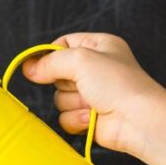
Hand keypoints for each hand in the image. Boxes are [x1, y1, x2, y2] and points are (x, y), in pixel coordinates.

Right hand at [21, 32, 165, 164]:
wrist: (136, 120)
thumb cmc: (118, 85)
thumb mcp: (81, 60)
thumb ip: (51, 62)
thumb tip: (28, 67)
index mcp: (99, 47)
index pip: (63, 44)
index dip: (49, 54)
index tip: (36, 65)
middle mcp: (94, 69)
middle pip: (57, 74)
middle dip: (65, 83)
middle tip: (83, 85)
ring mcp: (91, 94)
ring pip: (59, 99)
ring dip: (72, 103)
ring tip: (92, 104)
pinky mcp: (87, 116)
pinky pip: (65, 118)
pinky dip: (76, 119)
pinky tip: (92, 118)